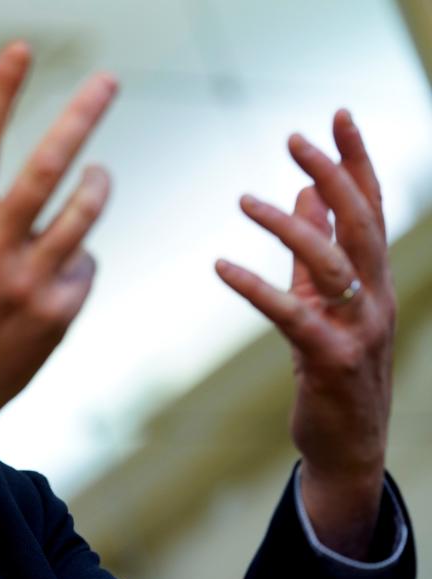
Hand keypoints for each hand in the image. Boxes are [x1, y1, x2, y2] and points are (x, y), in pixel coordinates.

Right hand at [0, 42, 116, 434]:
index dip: (1, 91)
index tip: (22, 50)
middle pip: (49, 166)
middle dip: (81, 115)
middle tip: (107, 81)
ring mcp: (30, 281)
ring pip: (84, 212)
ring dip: (96, 184)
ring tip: (96, 174)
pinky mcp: (58, 313)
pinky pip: (86, 265)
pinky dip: (78, 258)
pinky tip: (58, 270)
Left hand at [216, 110, 392, 557]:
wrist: (348, 445)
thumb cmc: (333, 367)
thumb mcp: (326, 300)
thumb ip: (317, 248)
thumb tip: (306, 194)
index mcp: (373, 279)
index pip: (370, 208)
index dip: (357, 160)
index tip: (337, 115)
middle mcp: (375, 297)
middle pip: (361, 223)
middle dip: (333, 175)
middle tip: (295, 137)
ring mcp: (359, 330)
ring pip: (331, 264)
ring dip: (290, 226)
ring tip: (245, 199)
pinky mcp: (331, 362)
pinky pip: (292, 316)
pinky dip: (257, 288)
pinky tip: (221, 266)